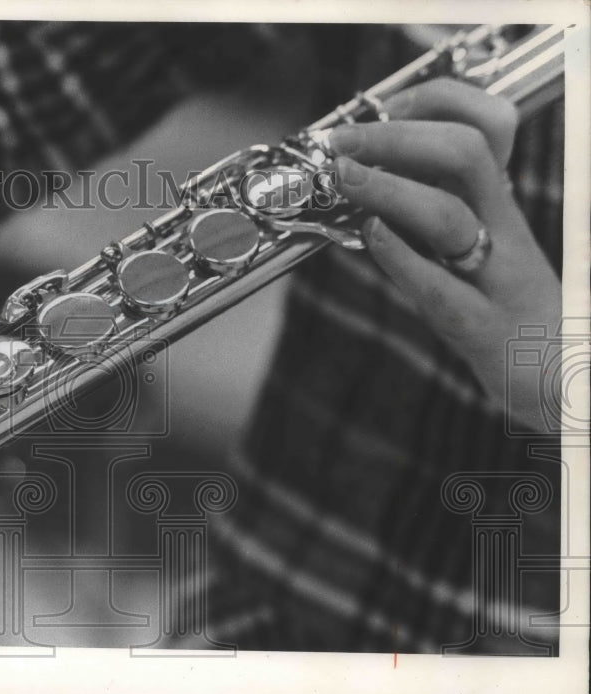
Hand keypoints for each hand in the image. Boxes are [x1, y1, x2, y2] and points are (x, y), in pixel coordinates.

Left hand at [329, 78, 561, 429]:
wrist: (563, 380)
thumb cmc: (501, 307)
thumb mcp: (474, 245)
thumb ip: (432, 209)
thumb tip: (370, 173)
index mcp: (501, 205)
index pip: (490, 123)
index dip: (438, 99)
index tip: (383, 106)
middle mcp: (505, 231)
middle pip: (465, 155)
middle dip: (397, 137)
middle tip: (343, 142)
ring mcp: (499, 280)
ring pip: (451, 216)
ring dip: (389, 189)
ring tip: (344, 177)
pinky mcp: (486, 332)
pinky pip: (443, 290)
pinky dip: (402, 258)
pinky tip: (371, 236)